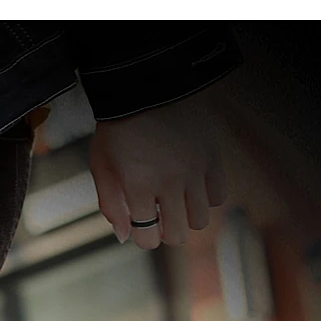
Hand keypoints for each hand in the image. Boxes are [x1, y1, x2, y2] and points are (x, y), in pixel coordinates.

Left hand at [88, 95, 227, 249]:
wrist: (147, 82)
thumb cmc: (118, 125)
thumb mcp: (101, 164)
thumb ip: (110, 203)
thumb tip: (124, 236)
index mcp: (138, 186)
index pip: (147, 238)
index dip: (144, 237)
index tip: (142, 224)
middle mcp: (169, 182)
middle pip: (178, 236)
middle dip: (167, 231)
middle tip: (160, 215)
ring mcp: (194, 169)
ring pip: (200, 220)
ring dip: (187, 216)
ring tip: (177, 200)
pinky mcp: (211, 155)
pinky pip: (218, 195)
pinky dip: (207, 197)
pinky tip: (193, 186)